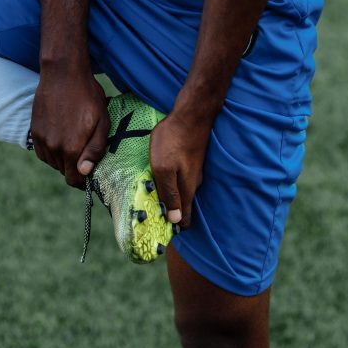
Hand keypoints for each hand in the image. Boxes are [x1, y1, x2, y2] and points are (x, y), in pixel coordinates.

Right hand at [30, 67, 108, 187]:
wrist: (63, 74)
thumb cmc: (87, 96)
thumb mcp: (102, 122)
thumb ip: (95, 150)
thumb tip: (85, 172)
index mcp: (72, 149)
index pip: (74, 180)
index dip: (84, 181)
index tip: (90, 174)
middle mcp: (54, 148)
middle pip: (64, 171)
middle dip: (75, 167)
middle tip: (85, 151)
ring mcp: (42, 140)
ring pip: (53, 162)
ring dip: (63, 159)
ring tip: (74, 140)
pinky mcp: (34, 131)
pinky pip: (43, 152)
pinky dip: (51, 150)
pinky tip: (61, 137)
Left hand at [149, 111, 211, 227]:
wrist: (191, 115)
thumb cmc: (174, 140)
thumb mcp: (164, 169)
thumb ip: (169, 193)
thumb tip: (174, 220)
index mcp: (186, 189)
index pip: (184, 218)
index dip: (173, 228)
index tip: (159, 233)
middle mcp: (194, 184)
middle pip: (183, 207)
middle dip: (171, 216)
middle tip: (152, 219)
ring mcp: (194, 172)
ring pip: (183, 194)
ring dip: (171, 201)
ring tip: (155, 203)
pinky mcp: (191, 161)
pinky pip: (182, 181)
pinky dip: (173, 186)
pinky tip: (163, 182)